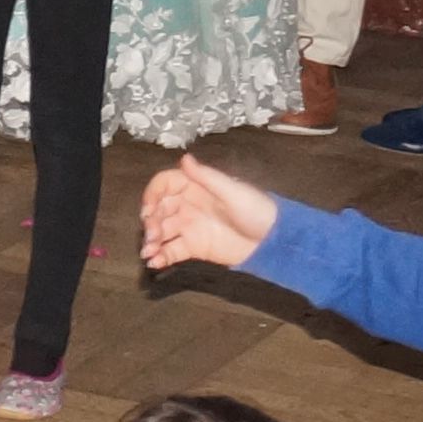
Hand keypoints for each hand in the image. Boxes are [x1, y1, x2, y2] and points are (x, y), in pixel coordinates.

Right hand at [139, 153, 282, 270]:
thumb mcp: (232, 191)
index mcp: (195, 187)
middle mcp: (188, 206)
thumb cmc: (256, 210)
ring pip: (161, 232)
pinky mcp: (194, 248)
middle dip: (150, 222)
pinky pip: (171, 251)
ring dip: (151, 241)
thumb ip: (207, 177)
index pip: (165, 185)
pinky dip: (160, 257)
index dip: (153, 194)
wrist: (273, 240)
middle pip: (159, 210)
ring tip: (149, 252)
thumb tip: (184, 158)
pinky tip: (155, 263)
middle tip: (152, 236)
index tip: (149, 208)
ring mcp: (189, 228)